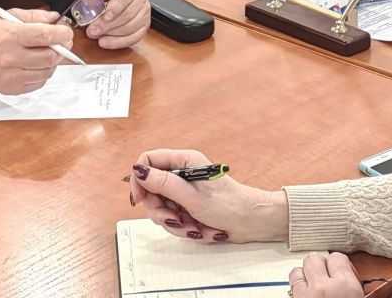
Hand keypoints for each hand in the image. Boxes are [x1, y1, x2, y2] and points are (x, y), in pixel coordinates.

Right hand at [0, 8, 73, 93]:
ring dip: (53, 62)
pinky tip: (36, 65)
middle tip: (62, 43)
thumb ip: (34, 16)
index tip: (67, 32)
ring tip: (47, 53)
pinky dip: (43, 73)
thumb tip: (55, 18)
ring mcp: (11, 75)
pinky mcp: (12, 88)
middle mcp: (11, 57)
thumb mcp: (8, 16)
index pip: (46, 36)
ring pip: (47, 71)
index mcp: (10, 35)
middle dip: (62, 49)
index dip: (63, 34)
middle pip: (50, 56)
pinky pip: (38, 83)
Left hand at [78, 0, 149, 48]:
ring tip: (97, 34)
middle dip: (111, 24)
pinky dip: (120, 42)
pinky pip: (136, 37)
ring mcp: (144, 10)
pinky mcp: (143, 24)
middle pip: (131, 12)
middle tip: (94, 29)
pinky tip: (106, 42)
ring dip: (113, 34)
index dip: (117, 6)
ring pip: (134, 26)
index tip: (105, 16)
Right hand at [130, 149, 287, 243]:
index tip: (140, 200)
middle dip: (161, 211)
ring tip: (196, 227)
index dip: (140, 180)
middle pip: (152, 191)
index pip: (148, 161)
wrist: (252, 222)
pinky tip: (202, 229)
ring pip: (162, 209)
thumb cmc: (230, 204)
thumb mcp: (192, 196)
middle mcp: (182, 174)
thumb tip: (139, 171)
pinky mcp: (188, 208)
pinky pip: (174, 220)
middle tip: (175, 220)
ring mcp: (184, 193)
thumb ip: (164, 183)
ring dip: (176, 224)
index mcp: (184, 161)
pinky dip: (185, 228)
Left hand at [288, 253, 362, 296]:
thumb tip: (349, 277)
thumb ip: (352, 286)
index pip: (338, 258)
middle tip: (325, 277)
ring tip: (313, 283)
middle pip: (317, 258)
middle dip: (320, 266)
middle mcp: (326, 287)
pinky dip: (297, 283)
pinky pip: (293, 281)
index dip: (338, 264)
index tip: (340, 270)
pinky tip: (304, 290)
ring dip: (306, 273)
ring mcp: (308, 293)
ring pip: (301, 267)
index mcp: (348, 287)